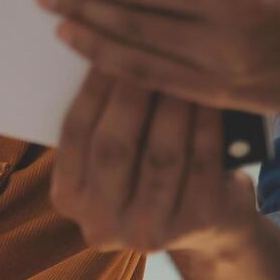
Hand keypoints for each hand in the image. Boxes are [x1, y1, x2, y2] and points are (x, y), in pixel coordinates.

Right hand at [52, 70, 259, 254]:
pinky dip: (206, 125)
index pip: (74, 135)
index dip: (91, 89)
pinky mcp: (194, 224)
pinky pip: (200, 163)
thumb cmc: (154, 176)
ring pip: (160, 155)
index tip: (108, 50)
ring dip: (172, 105)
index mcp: (69, 199)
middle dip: (131, 94)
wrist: (207, 226)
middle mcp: (100, 223)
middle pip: (112, 148)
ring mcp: (147, 230)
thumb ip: (104, 125)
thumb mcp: (116, 162)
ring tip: (183, 67)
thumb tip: (106, 57)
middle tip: (148, 52)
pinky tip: (210, 95)